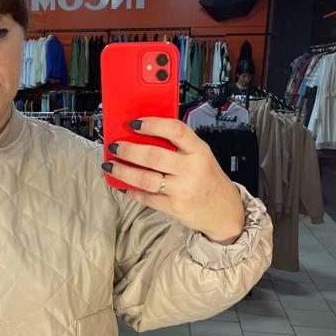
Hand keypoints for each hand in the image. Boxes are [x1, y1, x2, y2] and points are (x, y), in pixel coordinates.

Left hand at [103, 117, 244, 244]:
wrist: (225, 212)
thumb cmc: (208, 180)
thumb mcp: (201, 157)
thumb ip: (179, 146)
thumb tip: (144, 135)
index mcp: (199, 150)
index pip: (175, 130)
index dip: (152, 124)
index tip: (134, 123)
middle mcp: (191, 169)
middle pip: (154, 156)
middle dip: (129, 150)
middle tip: (114, 146)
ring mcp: (182, 189)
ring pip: (145, 179)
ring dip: (123, 171)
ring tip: (110, 165)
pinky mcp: (174, 207)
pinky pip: (146, 198)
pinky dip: (131, 191)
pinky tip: (122, 185)